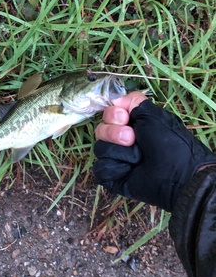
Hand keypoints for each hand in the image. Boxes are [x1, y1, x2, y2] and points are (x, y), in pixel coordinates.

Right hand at [93, 94, 215, 211]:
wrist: (177, 175)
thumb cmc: (168, 142)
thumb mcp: (153, 114)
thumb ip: (133, 101)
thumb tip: (114, 100)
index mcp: (130, 125)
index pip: (107, 114)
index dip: (112, 114)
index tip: (125, 118)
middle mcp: (120, 140)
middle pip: (100, 130)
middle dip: (114, 132)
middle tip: (132, 138)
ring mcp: (116, 159)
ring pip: (99, 148)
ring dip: (118, 151)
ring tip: (137, 157)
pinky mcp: (113, 177)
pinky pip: (100, 168)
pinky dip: (114, 168)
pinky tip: (129, 170)